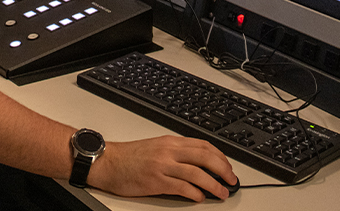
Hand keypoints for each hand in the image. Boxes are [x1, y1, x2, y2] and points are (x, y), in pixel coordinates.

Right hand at [85, 135, 235, 201]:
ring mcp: (162, 166)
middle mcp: (168, 151)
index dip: (220, 157)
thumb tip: (197, 164)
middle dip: (223, 169)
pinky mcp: (156, 181)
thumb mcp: (156, 148)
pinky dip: (194, 193)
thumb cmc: (129, 157)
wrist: (107, 163)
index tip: (227, 167)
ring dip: (213, 185)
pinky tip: (199, 198)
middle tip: (231, 180)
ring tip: (221, 193)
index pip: (203, 145)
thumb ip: (176, 153)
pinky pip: (181, 187)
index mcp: (170, 142)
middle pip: (205, 157)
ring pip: (197, 173)